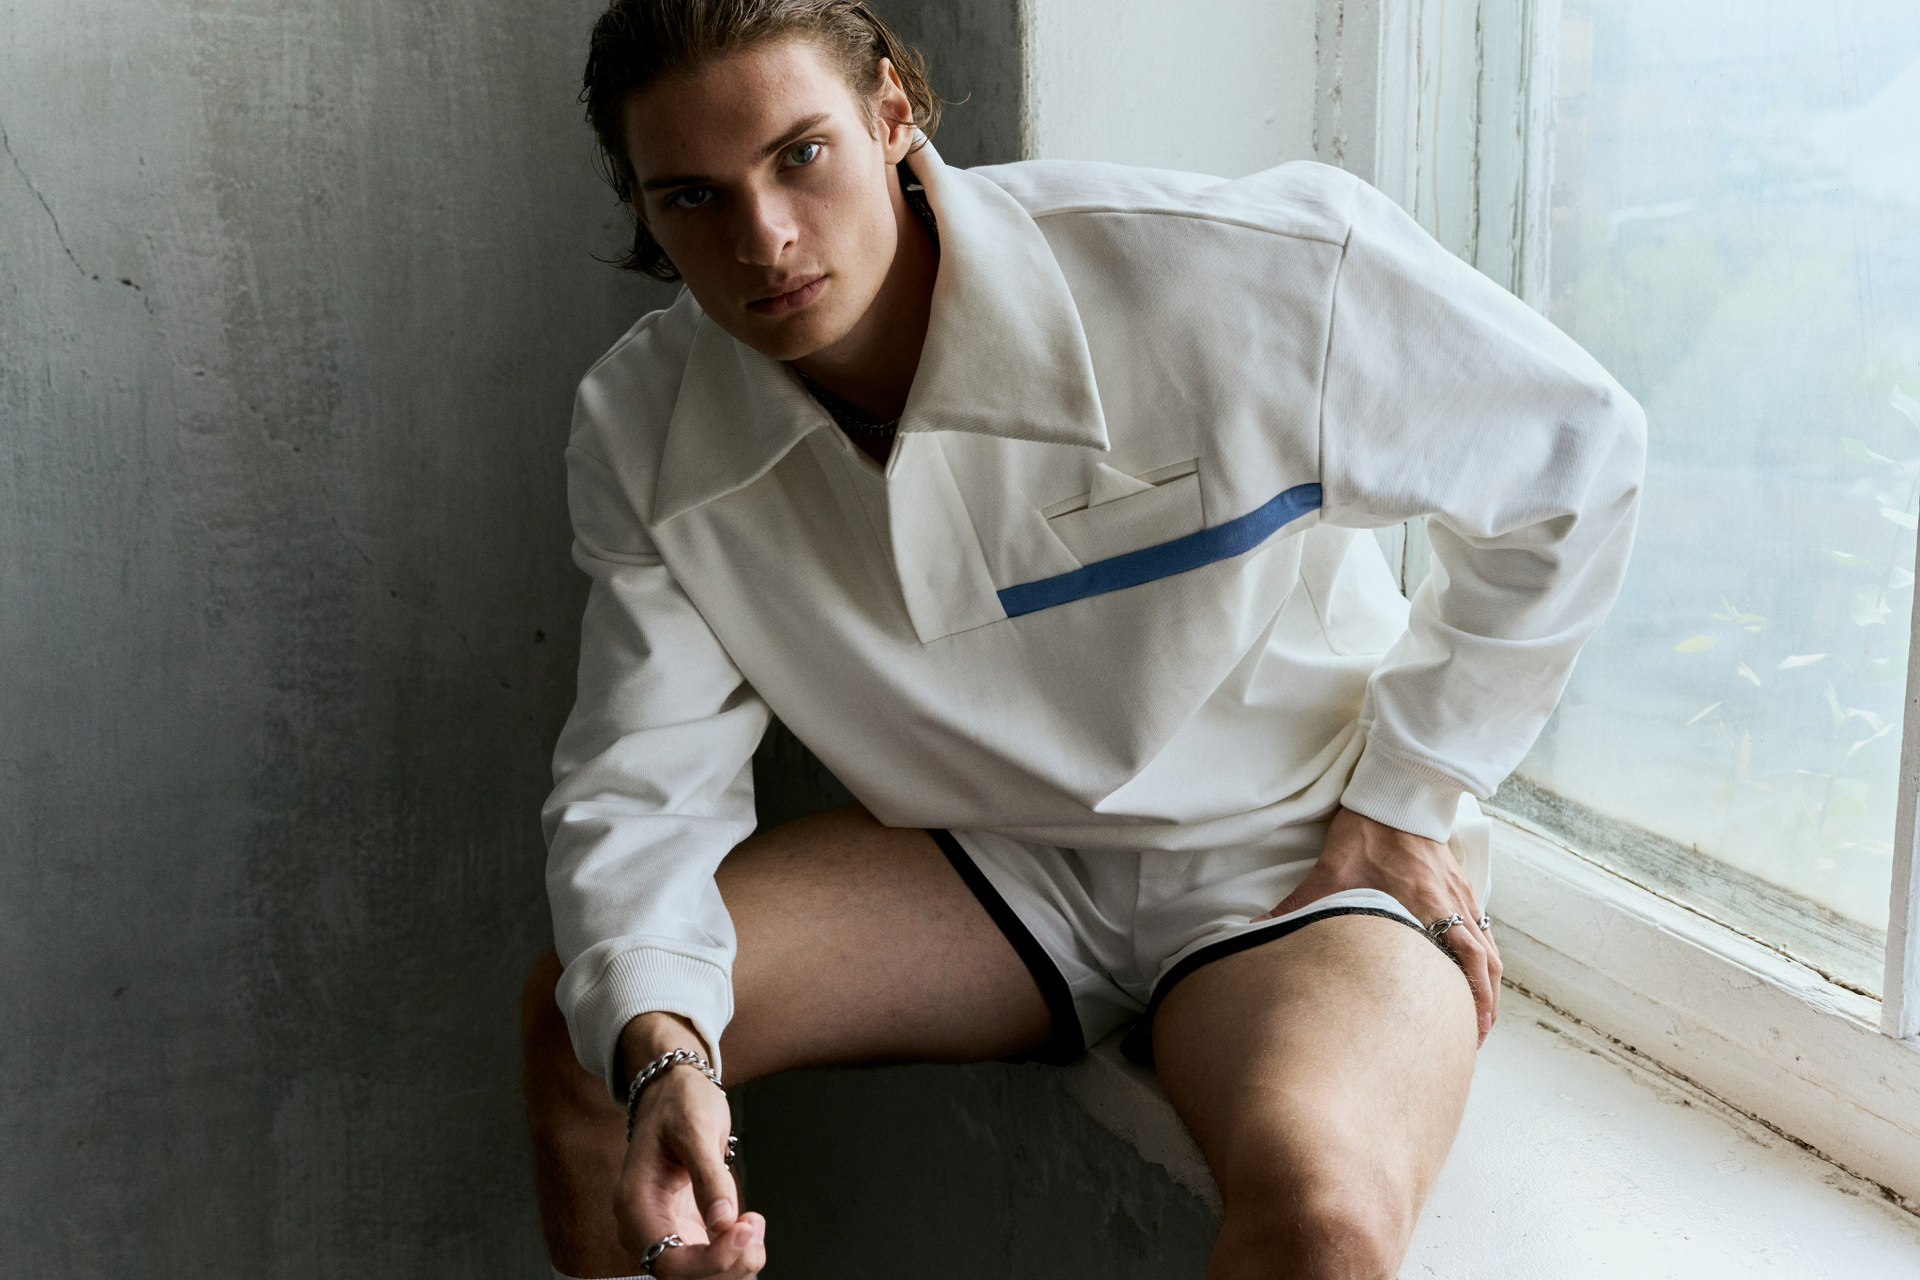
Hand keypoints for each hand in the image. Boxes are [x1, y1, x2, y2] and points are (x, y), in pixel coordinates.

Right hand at [615, 1014, 765, 1277]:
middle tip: (755, 1224)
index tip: (744, 1232)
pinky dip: (734, 1253)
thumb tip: (724, 1222)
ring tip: (754, 1222)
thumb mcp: (697, 1129)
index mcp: (634, 1203)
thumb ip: (710, 1177)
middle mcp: (642, 1225)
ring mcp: (663, 1230)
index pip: (667, 1260)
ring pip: (699, 1274)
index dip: (710, 1261)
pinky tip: (748, 1227)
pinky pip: (708, 1259)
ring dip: (735, 1260)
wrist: (674, 1091)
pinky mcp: (683, 1229)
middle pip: (683, 1276)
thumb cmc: (680, 1103)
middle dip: (727, 1262)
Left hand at [1259, 806, 1500, 1043]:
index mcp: (1424, 908)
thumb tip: (1256, 931)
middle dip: (1483, 1003)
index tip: (1464, 1030)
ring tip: (1479, 1015)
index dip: (1467, 998)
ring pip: (1489, 949)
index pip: (1462, 960)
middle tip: (1473, 1036)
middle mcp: (1451, 905)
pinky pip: (1483, 929)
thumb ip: (1296, 908)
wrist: (1394, 795)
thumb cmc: (1364, 835)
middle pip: (1484, 963)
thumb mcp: (1328, 875)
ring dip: (1487, 984)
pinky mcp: (1462, 887)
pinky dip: (1483, 957)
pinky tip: (1472, 973)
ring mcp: (1461, 896)